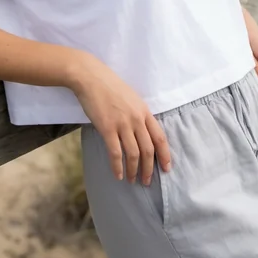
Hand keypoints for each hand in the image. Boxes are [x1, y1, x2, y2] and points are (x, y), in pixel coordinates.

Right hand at [70, 53, 171, 185]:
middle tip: (147, 181)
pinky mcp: (107, 127)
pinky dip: (118, 166)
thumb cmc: (109, 86)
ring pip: (133, 153)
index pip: (159, 137)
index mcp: (144, 111)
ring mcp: (122, 123)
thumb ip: (138, 114)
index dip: (164, 155)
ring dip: (134, 170)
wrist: (91, 77)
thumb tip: (141, 132)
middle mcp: (136, 119)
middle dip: (149, 169)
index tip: (166, 168)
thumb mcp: (131, 98)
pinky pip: (115, 152)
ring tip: (132, 180)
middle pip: (148, 149)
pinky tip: (118, 175)